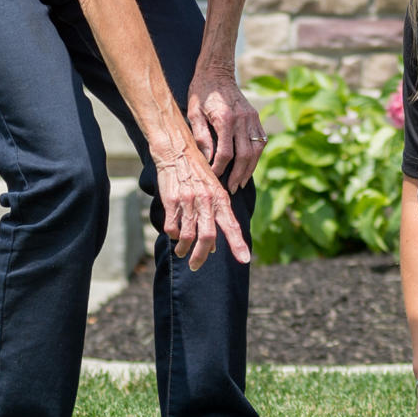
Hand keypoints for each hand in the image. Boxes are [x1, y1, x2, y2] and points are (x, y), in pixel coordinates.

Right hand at [156, 145, 251, 271]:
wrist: (177, 150)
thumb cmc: (197, 172)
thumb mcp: (213, 189)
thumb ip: (216, 216)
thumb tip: (214, 246)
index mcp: (221, 198)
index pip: (232, 225)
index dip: (238, 243)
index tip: (245, 259)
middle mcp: (207, 200)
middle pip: (208, 236)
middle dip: (201, 256)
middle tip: (196, 266)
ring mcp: (189, 201)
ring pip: (188, 236)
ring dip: (184, 249)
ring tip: (181, 253)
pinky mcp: (172, 201)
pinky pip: (172, 227)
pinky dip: (173, 236)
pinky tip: (174, 236)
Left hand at [185, 62, 267, 190]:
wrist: (216, 71)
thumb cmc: (200, 92)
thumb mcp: (194, 113)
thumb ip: (201, 137)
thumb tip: (207, 160)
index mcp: (225, 118)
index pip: (226, 153)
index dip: (220, 168)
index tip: (213, 177)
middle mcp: (242, 119)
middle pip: (244, 155)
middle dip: (238, 175)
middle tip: (231, 189)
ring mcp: (252, 118)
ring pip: (256, 149)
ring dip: (250, 168)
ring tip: (241, 182)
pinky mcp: (255, 116)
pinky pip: (261, 140)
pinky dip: (256, 155)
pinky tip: (249, 166)